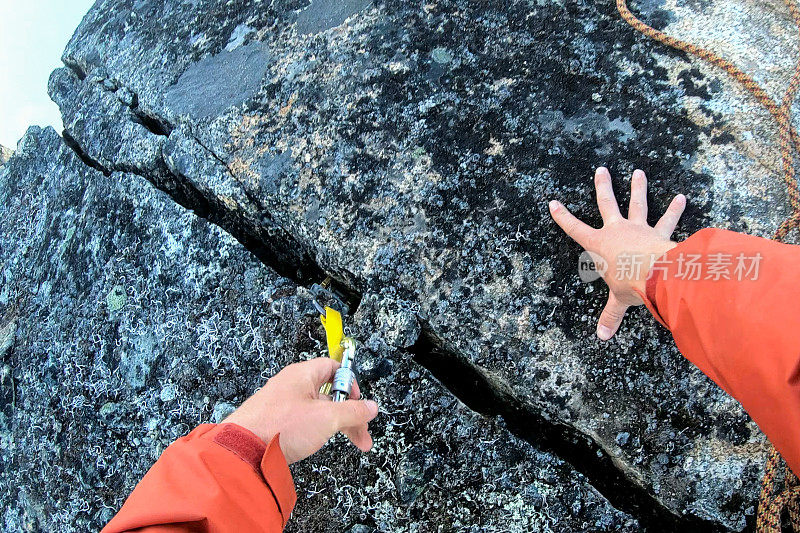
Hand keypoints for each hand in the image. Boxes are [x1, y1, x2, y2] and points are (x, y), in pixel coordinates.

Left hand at [223, 358, 377, 463]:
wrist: (242, 450)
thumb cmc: (280, 427)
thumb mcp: (326, 418)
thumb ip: (353, 412)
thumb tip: (371, 407)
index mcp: (302, 374)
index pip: (333, 367)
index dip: (349, 383)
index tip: (358, 402)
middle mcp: (291, 385)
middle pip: (328, 394)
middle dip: (349, 414)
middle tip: (362, 433)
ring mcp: (281, 404)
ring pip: (316, 410)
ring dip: (335, 426)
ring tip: (350, 444)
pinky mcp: (273, 422)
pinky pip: (301, 421)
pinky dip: (315, 431)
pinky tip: (318, 444)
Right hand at [548, 167, 685, 339]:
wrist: (657, 274)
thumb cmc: (632, 284)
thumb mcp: (619, 301)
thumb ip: (611, 316)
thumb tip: (602, 337)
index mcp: (600, 246)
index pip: (576, 229)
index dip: (563, 217)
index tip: (553, 203)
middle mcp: (618, 231)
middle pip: (607, 204)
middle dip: (602, 187)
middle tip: (601, 170)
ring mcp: (639, 228)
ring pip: (637, 203)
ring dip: (638, 188)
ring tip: (638, 172)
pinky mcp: (660, 233)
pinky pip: (668, 219)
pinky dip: (675, 209)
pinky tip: (682, 198)